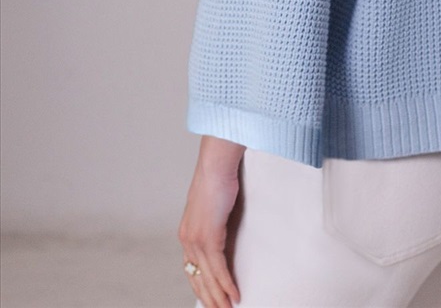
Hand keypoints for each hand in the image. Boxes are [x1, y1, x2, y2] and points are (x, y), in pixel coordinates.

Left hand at [179, 136, 245, 307]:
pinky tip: (234, 295)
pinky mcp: (209, 236)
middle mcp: (188, 239)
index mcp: (187, 233)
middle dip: (209, 298)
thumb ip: (215, 223)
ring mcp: (197, 239)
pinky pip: (218, 268)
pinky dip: (226, 284)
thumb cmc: (218, 179)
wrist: (216, 165)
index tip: (209, 299)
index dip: (200, 286)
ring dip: (219, 297)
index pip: (191, 269)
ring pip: (208, 277)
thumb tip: (224, 232)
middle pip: (198, 278)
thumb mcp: (213, 206)